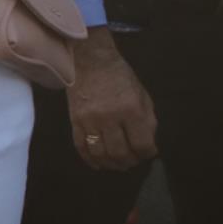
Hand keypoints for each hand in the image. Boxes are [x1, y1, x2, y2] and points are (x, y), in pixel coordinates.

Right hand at [66, 28, 156, 169]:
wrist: (89, 59)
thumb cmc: (120, 76)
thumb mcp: (142, 95)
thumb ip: (147, 121)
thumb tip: (147, 144)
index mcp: (131, 110)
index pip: (142, 145)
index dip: (148, 154)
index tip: (148, 152)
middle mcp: (110, 117)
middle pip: (120, 153)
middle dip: (130, 162)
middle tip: (132, 160)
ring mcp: (89, 120)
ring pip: (100, 153)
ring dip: (111, 164)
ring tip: (117, 164)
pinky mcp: (74, 120)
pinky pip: (81, 146)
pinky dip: (90, 159)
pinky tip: (98, 164)